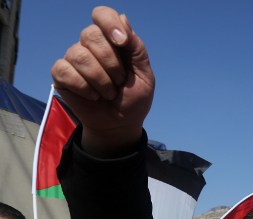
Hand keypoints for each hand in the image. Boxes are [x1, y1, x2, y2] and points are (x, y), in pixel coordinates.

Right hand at [50, 6, 153, 155]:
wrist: (121, 124)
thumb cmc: (133, 99)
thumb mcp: (144, 75)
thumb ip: (136, 48)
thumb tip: (123, 18)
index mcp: (112, 40)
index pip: (102, 14)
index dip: (109, 24)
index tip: (122, 43)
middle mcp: (90, 45)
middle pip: (91, 34)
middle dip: (111, 62)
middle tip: (119, 81)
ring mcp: (74, 58)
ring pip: (79, 54)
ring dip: (100, 79)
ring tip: (108, 93)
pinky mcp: (61, 75)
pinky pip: (65, 70)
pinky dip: (84, 87)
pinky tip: (92, 96)